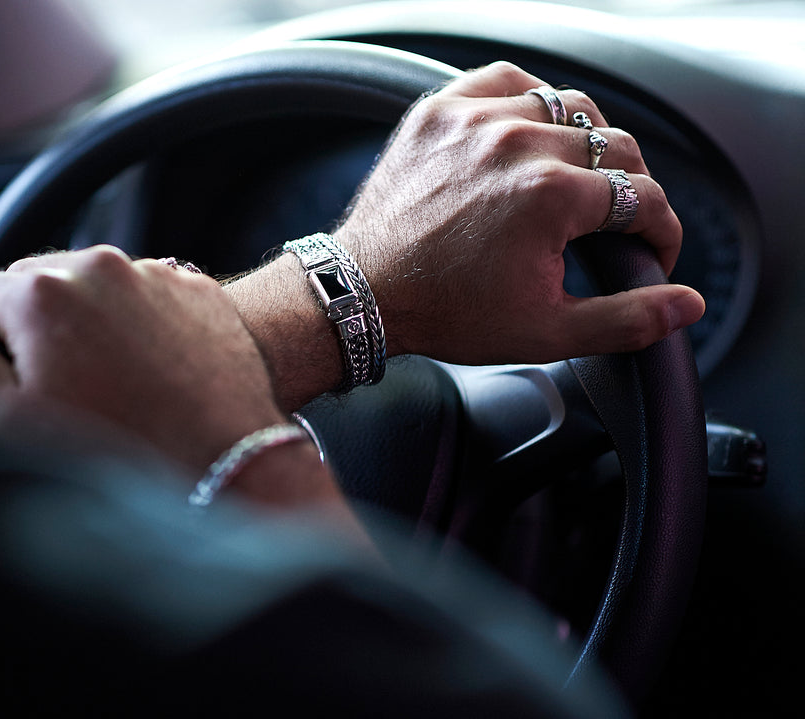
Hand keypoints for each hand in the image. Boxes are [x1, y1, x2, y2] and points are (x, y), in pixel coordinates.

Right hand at [0, 246, 370, 529]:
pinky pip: (143, 292)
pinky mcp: (193, 286)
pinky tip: (149, 370)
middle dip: (32, 325)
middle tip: (61, 388)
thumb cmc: (115, 451)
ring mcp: (150, 271)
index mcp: (38, 290)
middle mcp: (94, 264)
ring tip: (110, 382)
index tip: (11, 382)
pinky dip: (135, 320)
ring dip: (85, 320)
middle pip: (31, 282)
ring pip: (89, 287)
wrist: (226, 458)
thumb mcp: (12, 421)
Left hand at [334, 61, 704, 363]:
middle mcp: (518, 143)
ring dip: (587, 141)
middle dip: (632, 187)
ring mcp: (476, 119)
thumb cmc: (446, 313)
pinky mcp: (440, 110)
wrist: (364, 292)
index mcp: (551, 195)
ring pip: (568, 106)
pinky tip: (528, 132)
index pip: (644, 197)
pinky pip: (505, 80)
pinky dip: (527, 100)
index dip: (661, 231)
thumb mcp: (545, 332)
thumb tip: (687, 303)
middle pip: (615, 146)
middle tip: (617, 221)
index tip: (652, 249)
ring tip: (579, 177)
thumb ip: (626, 318)